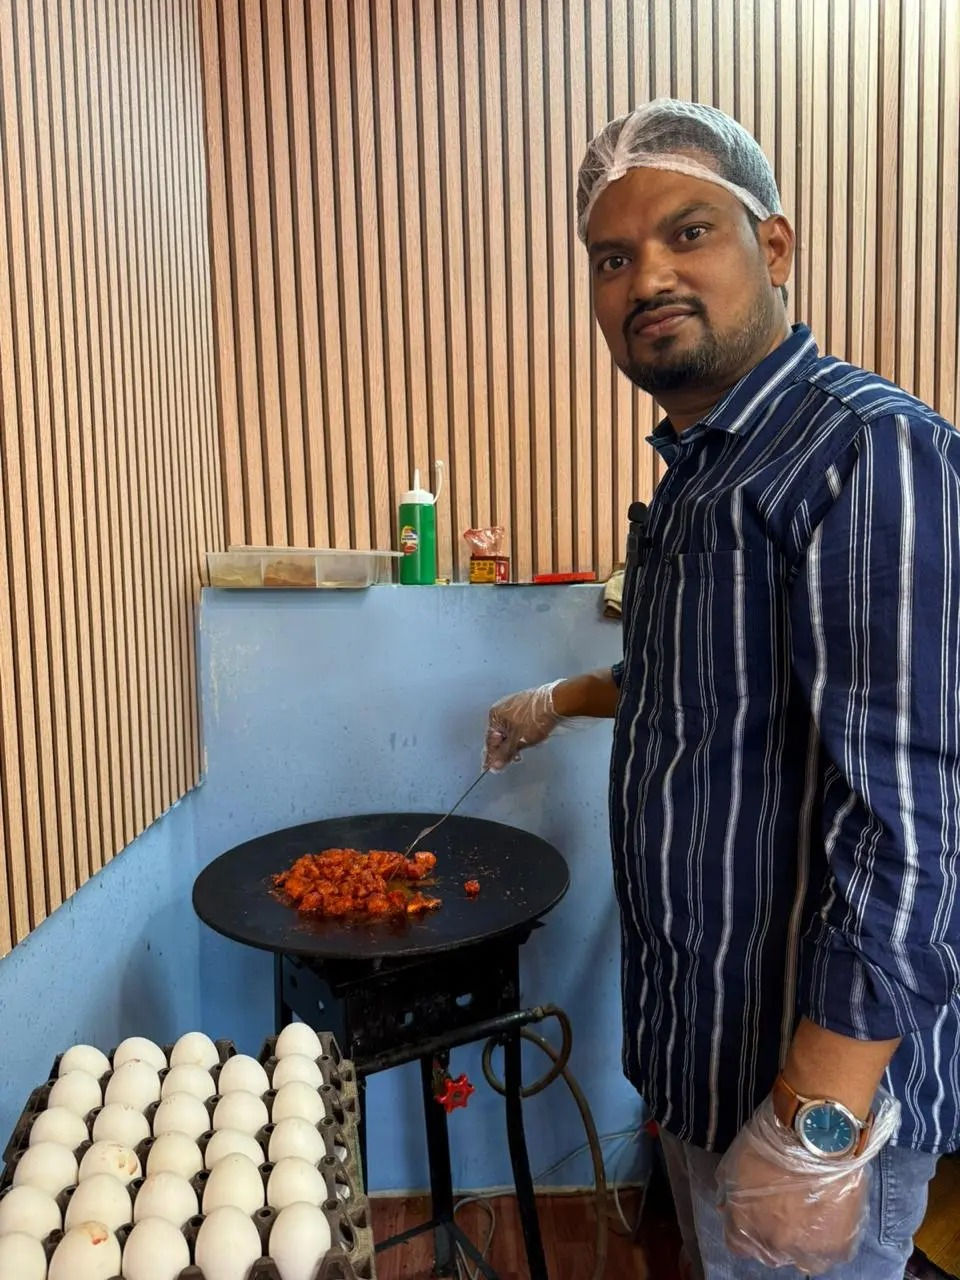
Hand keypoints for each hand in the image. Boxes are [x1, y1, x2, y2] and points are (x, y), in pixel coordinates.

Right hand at [483, 682, 561, 770]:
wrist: (557, 703)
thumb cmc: (536, 718)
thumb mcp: (518, 742)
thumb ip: (504, 754)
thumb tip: (495, 764)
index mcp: (495, 714)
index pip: (489, 740)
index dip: (491, 756)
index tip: (491, 767)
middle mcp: (503, 707)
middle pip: (501, 735)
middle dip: (508, 748)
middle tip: (515, 758)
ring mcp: (515, 705)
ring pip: (512, 729)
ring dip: (519, 741)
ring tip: (530, 743)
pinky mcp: (527, 704)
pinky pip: (522, 723)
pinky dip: (527, 732)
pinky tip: (536, 735)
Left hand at [716, 1097, 870, 1272]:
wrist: (816, 1135)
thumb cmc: (770, 1143)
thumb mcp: (735, 1164)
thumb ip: (729, 1193)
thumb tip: (726, 1208)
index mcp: (744, 1228)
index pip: (738, 1244)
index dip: (747, 1227)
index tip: (757, 1213)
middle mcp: (773, 1246)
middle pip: (771, 1251)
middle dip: (775, 1233)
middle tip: (787, 1206)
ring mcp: (807, 1250)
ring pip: (803, 1257)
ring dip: (804, 1240)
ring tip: (811, 1211)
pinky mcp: (838, 1246)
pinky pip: (832, 1251)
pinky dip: (830, 1236)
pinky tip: (830, 1213)